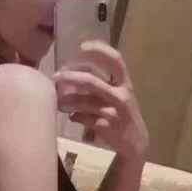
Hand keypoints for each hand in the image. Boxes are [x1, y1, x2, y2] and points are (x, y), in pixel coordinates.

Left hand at [54, 41, 148, 161]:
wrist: (135, 143)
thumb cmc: (122, 113)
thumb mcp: (117, 95)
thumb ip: (99, 83)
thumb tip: (69, 73)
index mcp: (125, 83)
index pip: (115, 60)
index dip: (100, 50)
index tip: (82, 46)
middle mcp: (122, 95)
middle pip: (91, 81)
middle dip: (70, 77)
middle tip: (56, 77)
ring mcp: (114, 112)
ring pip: (83, 102)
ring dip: (66, 100)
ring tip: (58, 100)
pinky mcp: (106, 127)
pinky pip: (83, 118)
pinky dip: (74, 116)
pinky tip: (72, 117)